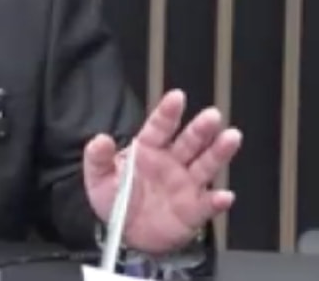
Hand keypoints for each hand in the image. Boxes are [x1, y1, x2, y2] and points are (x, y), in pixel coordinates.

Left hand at [83, 89, 241, 254]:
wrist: (128, 233)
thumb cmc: (116, 199)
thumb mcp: (99, 178)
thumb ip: (98, 158)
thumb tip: (100, 139)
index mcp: (148, 149)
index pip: (159, 127)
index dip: (168, 112)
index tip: (177, 97)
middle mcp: (172, 162)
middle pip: (189, 142)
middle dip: (201, 128)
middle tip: (212, 115)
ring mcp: (187, 184)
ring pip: (206, 165)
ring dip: (219, 152)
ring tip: (231, 137)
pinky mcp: (195, 209)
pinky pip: (208, 204)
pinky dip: (217, 201)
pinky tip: (224, 196)